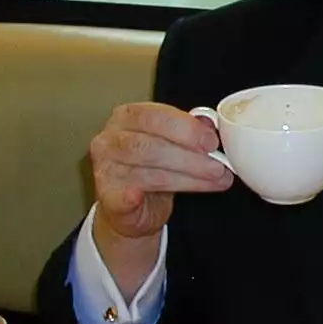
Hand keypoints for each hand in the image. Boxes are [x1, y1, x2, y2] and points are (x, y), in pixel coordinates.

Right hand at [89, 102, 233, 241]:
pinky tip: (138, 197)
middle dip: (189, 157)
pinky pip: (118, 197)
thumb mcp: (171, 144)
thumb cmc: (152, 168)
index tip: (211, 142)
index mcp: (127, 117)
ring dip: (186, 178)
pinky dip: (129, 197)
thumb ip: (188, 132)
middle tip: (217, 165)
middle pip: (149, 145)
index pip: (154, 116)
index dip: (186, 128)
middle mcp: (110, 140)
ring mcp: (105, 169)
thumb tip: (209, 124)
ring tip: (213, 181)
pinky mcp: (106, 198)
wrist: (132, 207)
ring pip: (146, 172)